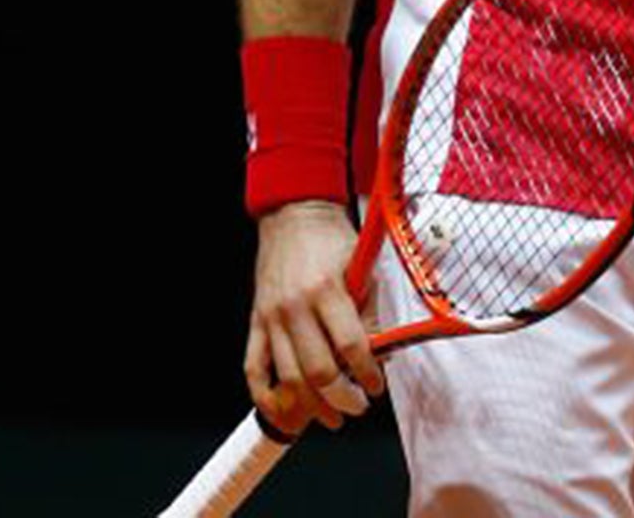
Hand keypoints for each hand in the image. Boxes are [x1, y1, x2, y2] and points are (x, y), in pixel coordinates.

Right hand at [245, 201, 383, 433]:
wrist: (294, 215)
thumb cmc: (331, 239)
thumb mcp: (361, 268)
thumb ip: (369, 311)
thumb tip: (379, 352)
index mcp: (326, 290)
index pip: (349, 345)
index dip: (366, 372)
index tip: (376, 386)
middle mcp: (295, 307)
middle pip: (317, 370)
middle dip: (341, 398)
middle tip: (357, 407)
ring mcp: (271, 318)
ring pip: (287, 379)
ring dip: (311, 407)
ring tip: (331, 417)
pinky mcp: (255, 323)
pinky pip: (254, 370)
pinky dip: (266, 397)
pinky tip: (284, 413)